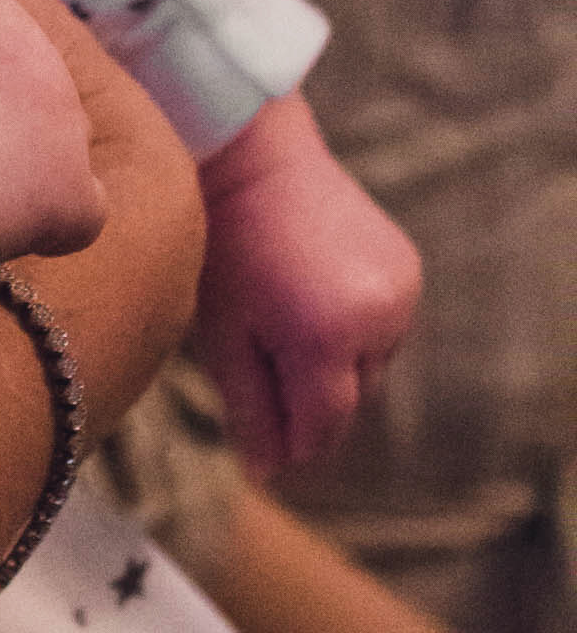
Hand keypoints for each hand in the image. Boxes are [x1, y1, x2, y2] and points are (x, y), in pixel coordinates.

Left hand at [192, 91, 420, 474]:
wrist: (254, 157)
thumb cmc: (223, 244)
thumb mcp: (223, 334)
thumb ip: (250, 409)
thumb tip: (267, 475)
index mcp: (326, 337)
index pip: (323, 427)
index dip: (292, 447)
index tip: (262, 453)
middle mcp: (378, 319)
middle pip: (351, 402)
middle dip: (311, 405)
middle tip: (261, 374)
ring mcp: (401, 293)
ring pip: (370, 369)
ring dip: (335, 368)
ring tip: (282, 322)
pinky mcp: (408, 271)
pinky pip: (384, 330)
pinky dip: (353, 332)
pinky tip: (310, 298)